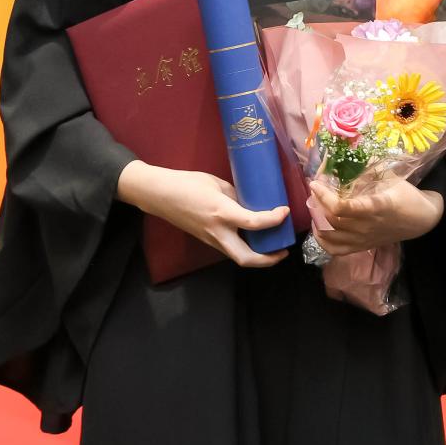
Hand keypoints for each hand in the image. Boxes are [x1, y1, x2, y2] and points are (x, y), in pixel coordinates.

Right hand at [117, 161, 289, 268]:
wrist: (160, 195)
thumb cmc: (188, 183)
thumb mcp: (218, 184)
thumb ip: (237, 196)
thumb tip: (253, 203)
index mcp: (221, 212)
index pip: (253, 223)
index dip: (274, 219)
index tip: (285, 211)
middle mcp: (217, 231)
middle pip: (245, 258)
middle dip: (268, 260)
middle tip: (283, 251)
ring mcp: (210, 239)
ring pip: (237, 257)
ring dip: (258, 258)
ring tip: (273, 248)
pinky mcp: (207, 241)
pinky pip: (230, 249)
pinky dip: (245, 249)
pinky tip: (255, 241)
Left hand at [308, 176, 443, 256]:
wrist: (421, 219)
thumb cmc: (407, 195)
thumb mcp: (391, 178)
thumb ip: (369, 169)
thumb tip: (347, 158)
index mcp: (374, 207)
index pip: (340, 208)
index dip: (323, 196)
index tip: (315, 183)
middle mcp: (366, 226)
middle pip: (331, 221)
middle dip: (317, 204)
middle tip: (315, 191)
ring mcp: (363, 239)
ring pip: (330, 236)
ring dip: (317, 221)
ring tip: (315, 207)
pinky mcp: (362, 246)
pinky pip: (336, 250)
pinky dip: (323, 241)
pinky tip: (320, 229)